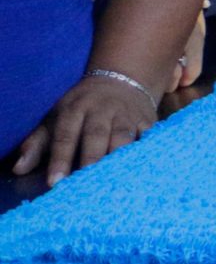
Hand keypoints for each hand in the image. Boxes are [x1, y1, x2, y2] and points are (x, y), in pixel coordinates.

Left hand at [10, 72, 157, 186]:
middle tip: (87, 181)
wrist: (121, 80)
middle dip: (92, 157)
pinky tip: (144, 169)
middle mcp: (102, 110)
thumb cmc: (81, 108)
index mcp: (75, 109)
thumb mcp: (55, 118)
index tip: (55, 183)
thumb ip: (37, 144)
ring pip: (125, 136)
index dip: (59, 159)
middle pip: (97, 134)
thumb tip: (19, 169)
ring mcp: (127, 114)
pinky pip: (149, 136)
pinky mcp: (148, 120)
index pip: (65, 135)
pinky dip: (147, 151)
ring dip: (120, 157)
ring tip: (116, 180)